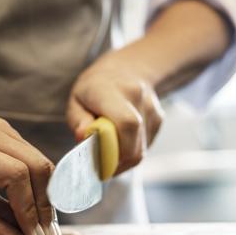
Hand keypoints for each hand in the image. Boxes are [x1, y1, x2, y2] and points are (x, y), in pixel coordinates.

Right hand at [0, 117, 59, 234]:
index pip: (38, 160)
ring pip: (16, 178)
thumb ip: (4, 198)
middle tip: (46, 234)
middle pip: (35, 166)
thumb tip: (35, 225)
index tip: (51, 223)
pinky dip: (3, 230)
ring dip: (30, 214)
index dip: (51, 195)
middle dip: (46, 205)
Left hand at [67, 53, 163, 175]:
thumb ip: (78, 119)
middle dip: (117, 162)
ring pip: (141, 150)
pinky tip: (120, 142)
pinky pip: (145, 146)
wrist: (128, 68)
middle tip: (102, 166)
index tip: (100, 164)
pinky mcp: (159, 119)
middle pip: (135, 144)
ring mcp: (151, 108)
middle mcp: (136, 97)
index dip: (115, 150)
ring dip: (123, 159)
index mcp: (111, 90)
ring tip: (108, 152)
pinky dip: (131, 151)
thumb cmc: (95, 87)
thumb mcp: (77, 99)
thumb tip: (83, 136)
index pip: (126, 124)